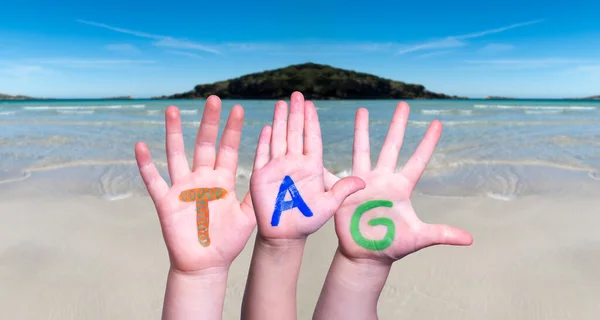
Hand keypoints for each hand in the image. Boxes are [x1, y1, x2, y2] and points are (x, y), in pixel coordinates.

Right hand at [135, 96, 255, 272]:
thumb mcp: (249, 216)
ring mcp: (183, 188)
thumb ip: (256, 194)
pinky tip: (140, 145)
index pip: (228, 149)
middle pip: (204, 144)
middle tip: (213, 98)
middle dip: (209, 122)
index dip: (233, 130)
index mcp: (223, 181)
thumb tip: (273, 175)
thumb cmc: (228, 241)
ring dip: (174, 132)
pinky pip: (153, 180)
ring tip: (172, 109)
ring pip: (176, 154)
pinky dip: (146, 164)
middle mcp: (202, 179)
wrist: (206, 265)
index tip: (238, 108)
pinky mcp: (166, 202)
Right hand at [249, 91, 364, 239]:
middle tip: (297, 94)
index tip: (311, 104)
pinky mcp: (261, 176)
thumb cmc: (308, 221)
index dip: (311, 121)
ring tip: (281, 103)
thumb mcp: (329, 205)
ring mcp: (277, 168)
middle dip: (296, 113)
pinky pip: (262, 155)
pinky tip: (265, 127)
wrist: (286, 236)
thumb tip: (363, 181)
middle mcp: (294, 163)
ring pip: (278, 138)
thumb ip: (343, 191)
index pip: (311, 138)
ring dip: (280, 121)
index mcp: (311, 167)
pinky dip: (263, 141)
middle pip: (295, 133)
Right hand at [325, 103, 472, 264]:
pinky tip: (322, 145)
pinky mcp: (344, 191)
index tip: (438, 122)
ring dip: (362, 130)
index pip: (418, 160)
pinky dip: (327, 162)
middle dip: (398, 125)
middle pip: (391, 146)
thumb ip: (442, 234)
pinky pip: (334, 175)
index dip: (428, 142)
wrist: (367, 255)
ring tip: (363, 109)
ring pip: (362, 150)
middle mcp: (383, 179)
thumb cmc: (393, 245)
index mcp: (401, 187)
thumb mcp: (419, 238)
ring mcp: (363, 183)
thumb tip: (469, 239)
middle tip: (403, 105)